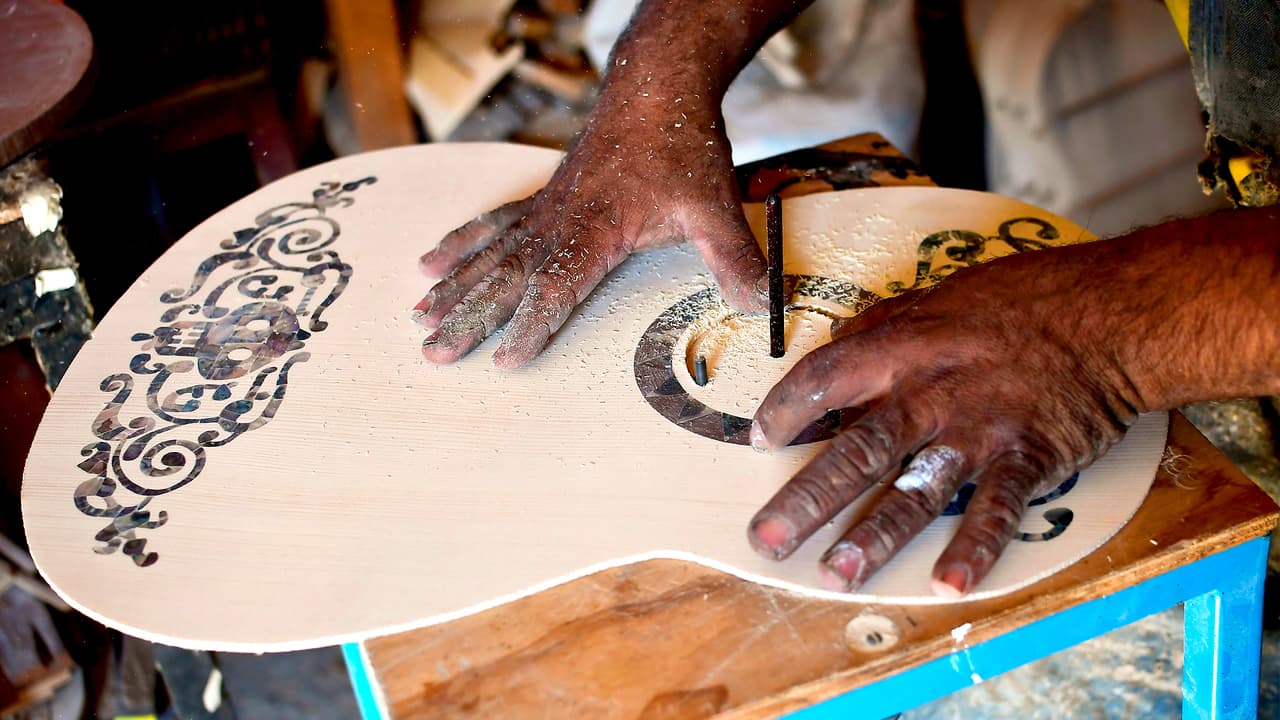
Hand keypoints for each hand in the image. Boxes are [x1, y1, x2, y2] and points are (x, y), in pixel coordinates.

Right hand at [416, 102, 766, 367]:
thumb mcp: (714, 206)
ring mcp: (545, 208)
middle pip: (506, 277)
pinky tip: (430, 264)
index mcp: (596, 230)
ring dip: (455, 289)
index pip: (555, 287)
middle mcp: (559, 221)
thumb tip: (758, 305)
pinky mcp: (542, 198)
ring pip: (490, 254)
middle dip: (469, 318)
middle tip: (434, 352)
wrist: (656, 87)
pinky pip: (490, 225)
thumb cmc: (680, 145)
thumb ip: (733, 260)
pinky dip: (459, 246)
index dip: (530, 325)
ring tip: (420, 319)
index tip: (505, 360)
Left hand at [746, 246, 1146, 596]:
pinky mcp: (1027, 456)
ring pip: (915, 490)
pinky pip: (996, 508)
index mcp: (902, 349)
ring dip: (874, 537)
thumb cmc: (1023, 298)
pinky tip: (948, 584)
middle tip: (767, 538)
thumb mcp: (938, 295)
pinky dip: (974, 548)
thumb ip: (884, 326)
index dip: (785, 410)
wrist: (1111, 312)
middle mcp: (931, 393)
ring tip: (835, 573)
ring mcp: (978, 430)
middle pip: (856, 451)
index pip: (824, 379)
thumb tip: (837, 343)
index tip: (759, 438)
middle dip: (806, 498)